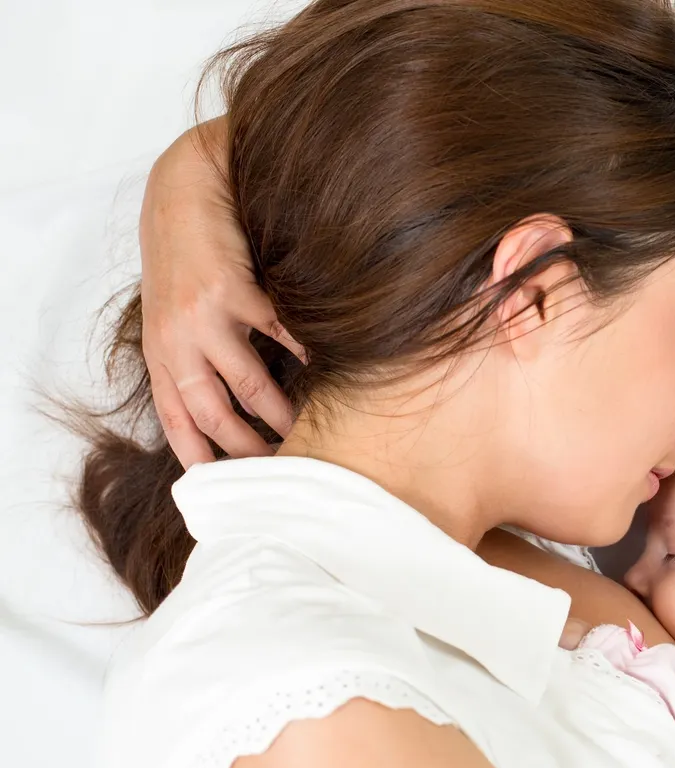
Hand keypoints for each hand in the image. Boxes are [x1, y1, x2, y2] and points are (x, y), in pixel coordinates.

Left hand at [139, 118, 304, 467]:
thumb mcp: (174, 308)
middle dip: (247, 446)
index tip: (227, 484)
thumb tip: (237, 400)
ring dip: (280, 413)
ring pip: (248, 385)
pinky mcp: (234, 292)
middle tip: (281, 462)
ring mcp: (202, 318)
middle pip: (212, 413)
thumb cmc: (188, 252)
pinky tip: (325, 368)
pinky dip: (305, 357)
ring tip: (305, 427)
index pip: (176, 418)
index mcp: (161, 349)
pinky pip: (279, 338)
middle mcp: (176, 341)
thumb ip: (195, 351)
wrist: (186, 187)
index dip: (199, 456)